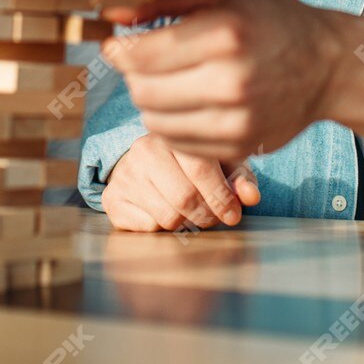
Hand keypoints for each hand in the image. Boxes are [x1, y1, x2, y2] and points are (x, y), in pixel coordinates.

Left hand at [101, 0, 344, 163]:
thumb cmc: (272, 19)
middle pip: (143, 90)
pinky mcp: (240, 146)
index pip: (142, 54)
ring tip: (165, 81)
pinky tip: (185, 102)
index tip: (115, 43)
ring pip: (154, 121)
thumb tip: (111, 12)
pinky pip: (178, 143)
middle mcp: (231, 81)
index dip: (118, 49)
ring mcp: (237, 120)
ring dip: (149, 100)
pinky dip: (170, 123)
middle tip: (142, 61)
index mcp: (226, 33)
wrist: (328, 66)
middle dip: (132, 75)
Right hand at [101, 132, 260, 231]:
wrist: (142, 166)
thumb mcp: (219, 164)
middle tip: (213, 219)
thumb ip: (239, 179)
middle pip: (185, 197)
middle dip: (206, 216)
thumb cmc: (188, 166)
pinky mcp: (113, 198)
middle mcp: (145, 149)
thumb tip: (251, 197)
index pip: (201, 169)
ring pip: (168, 215)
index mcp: (175, 135)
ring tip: (188, 214)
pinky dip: (162, 228)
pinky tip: (163, 213)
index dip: (221, 197)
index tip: (233, 215)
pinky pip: (148, 226)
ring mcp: (126, 173)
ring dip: (185, 224)